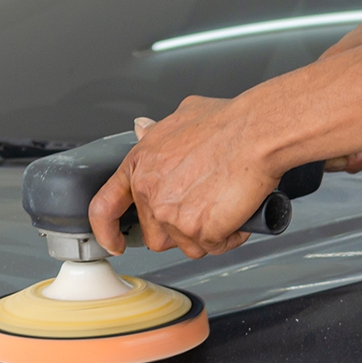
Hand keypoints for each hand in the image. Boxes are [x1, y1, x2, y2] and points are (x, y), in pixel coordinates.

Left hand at [89, 96, 279, 257]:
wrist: (256, 133)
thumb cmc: (229, 123)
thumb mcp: (182, 116)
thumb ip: (157, 131)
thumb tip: (142, 128)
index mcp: (140, 164)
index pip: (105, 207)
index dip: (107, 231)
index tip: (114, 243)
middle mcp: (149, 191)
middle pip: (154, 234)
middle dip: (180, 229)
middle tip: (204, 209)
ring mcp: (170, 214)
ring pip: (185, 245)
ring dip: (206, 235)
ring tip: (225, 208)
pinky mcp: (196, 230)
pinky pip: (212, 246)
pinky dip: (228, 237)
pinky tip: (237, 215)